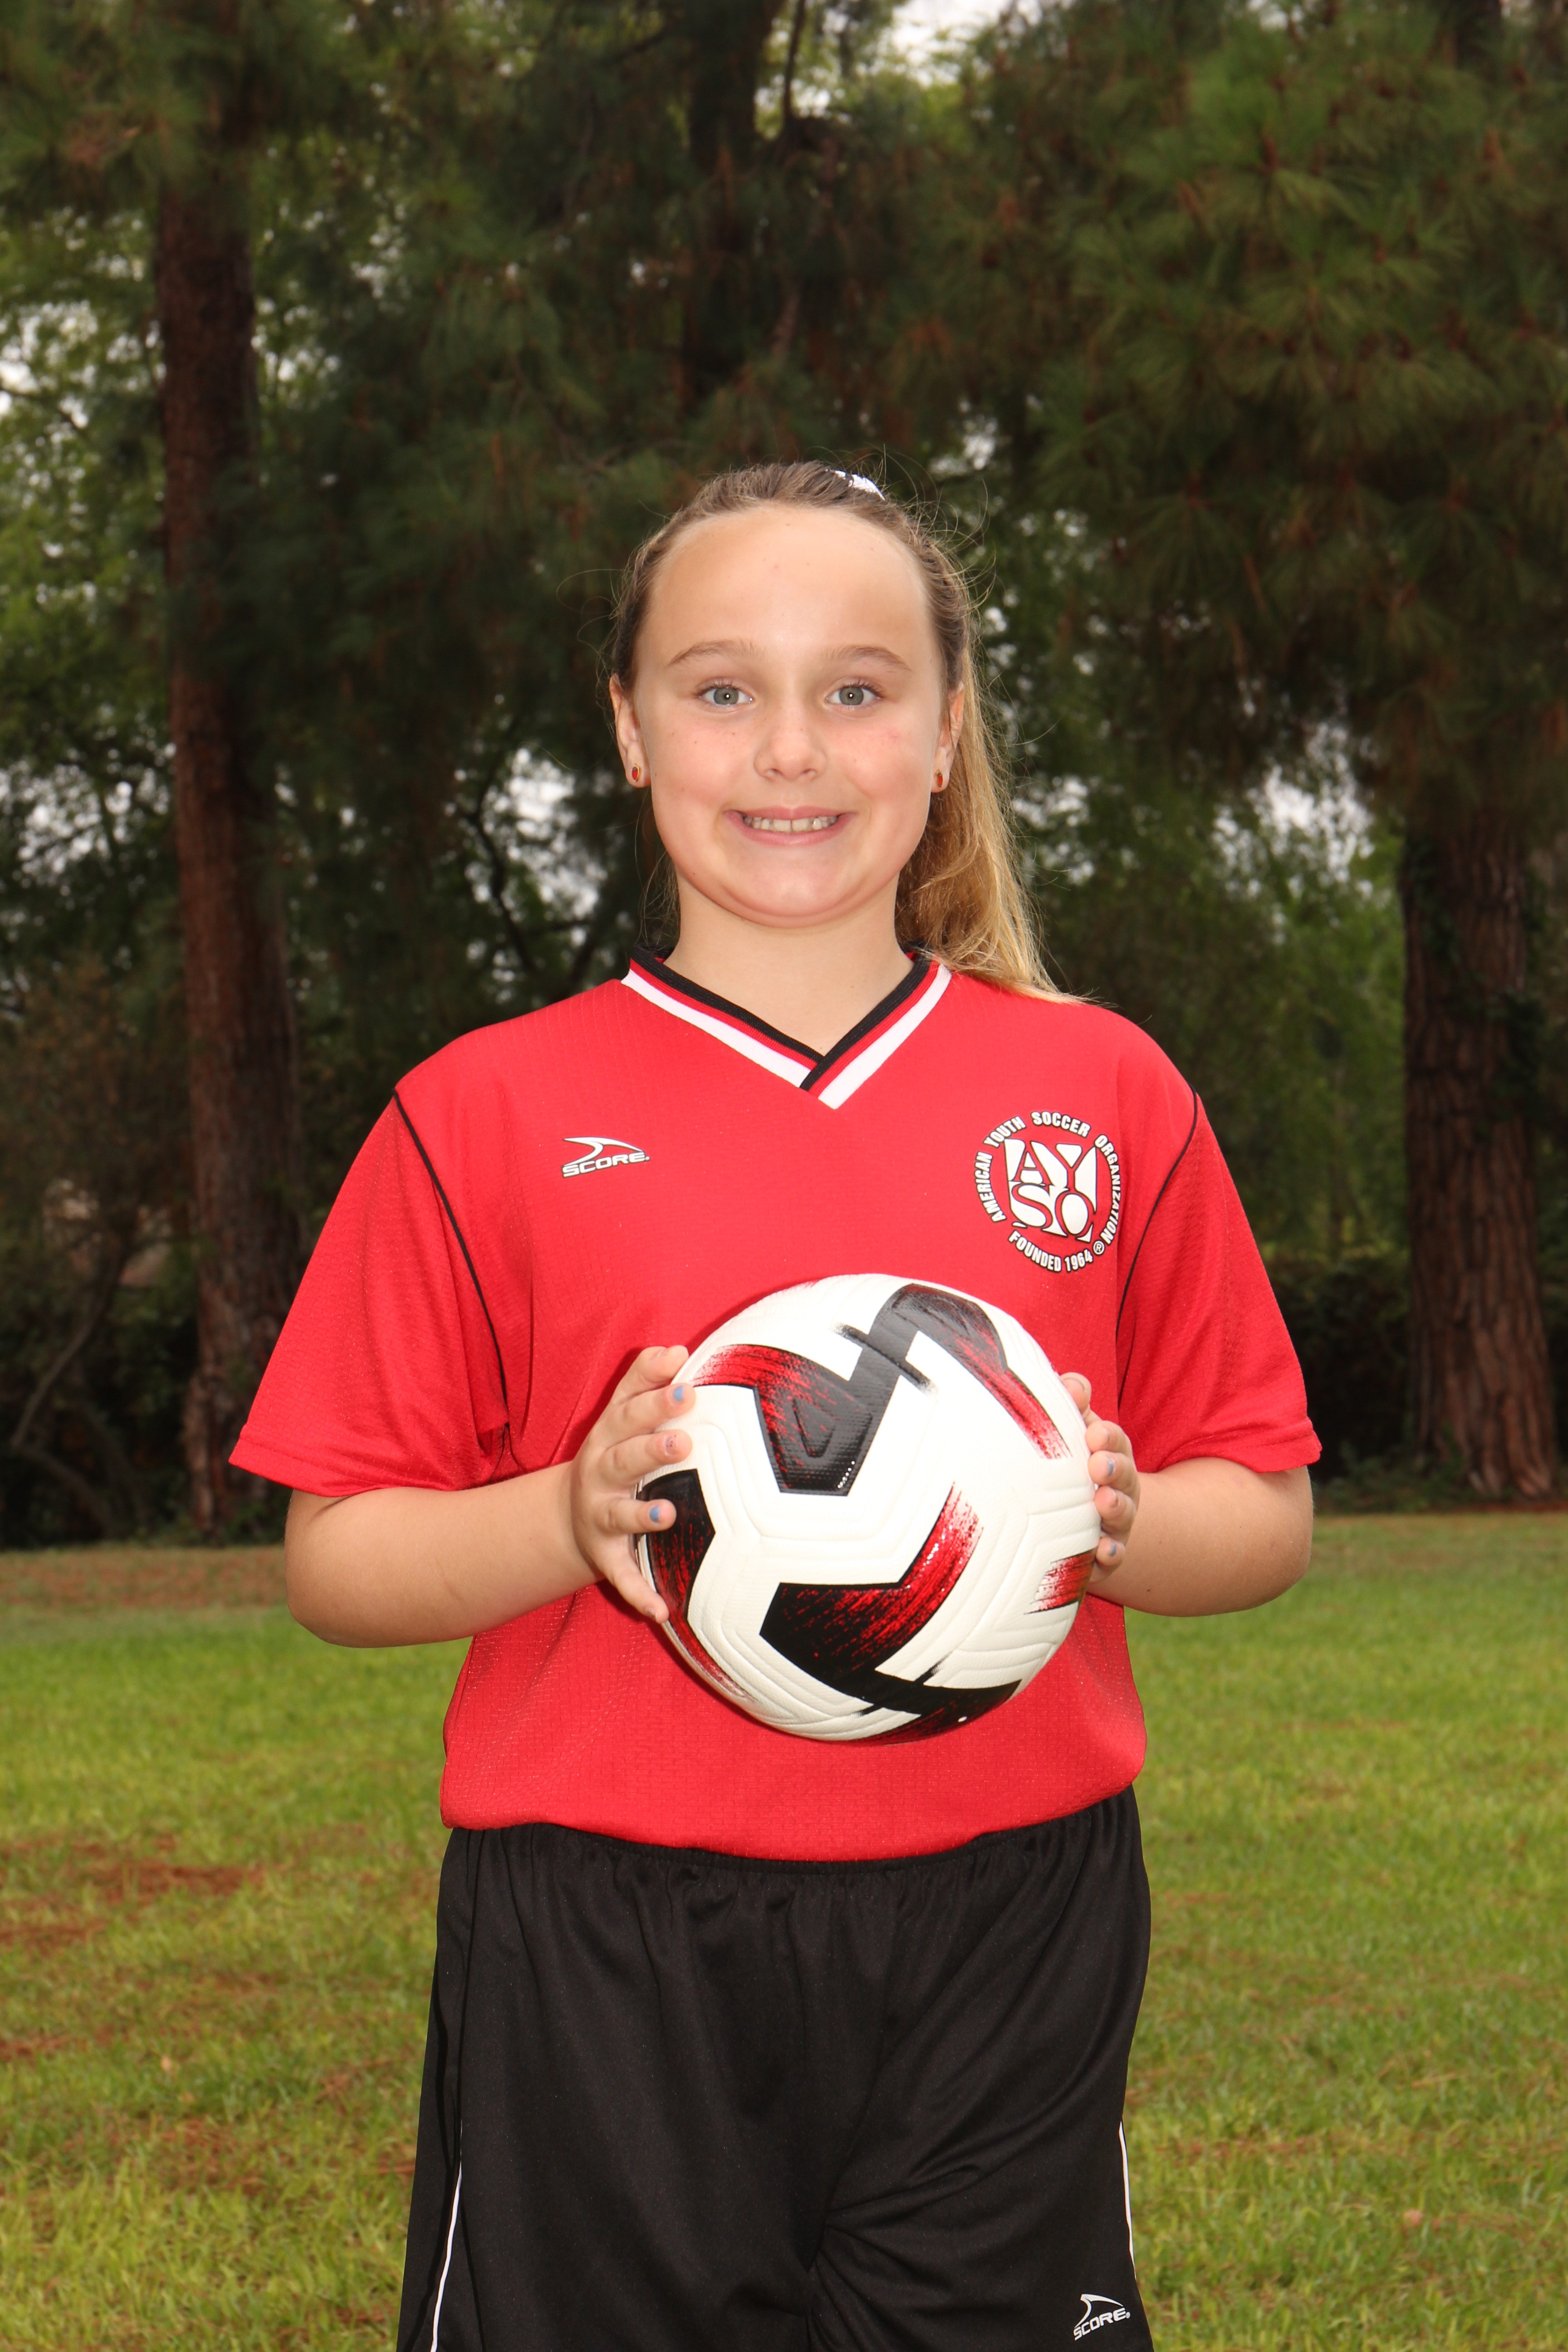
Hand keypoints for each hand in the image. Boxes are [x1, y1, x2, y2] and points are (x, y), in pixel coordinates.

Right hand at [565, 1345, 693, 1621]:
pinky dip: (638, 1593)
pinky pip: (621, 1577)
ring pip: (620, 1516)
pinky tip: (661, 1610)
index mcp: (608, 1438)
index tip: (686, 1381)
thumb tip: (676, 1348)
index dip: (654, 1396)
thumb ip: (643, 1379)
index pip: (629, 1411)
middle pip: (624, 1458)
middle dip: (652, 1449)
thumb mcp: (619, 1414)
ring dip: (643, 1516)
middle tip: (685, 1441)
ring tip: (668, 1515)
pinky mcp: (606, 1557)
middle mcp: (600, 1475)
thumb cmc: (614, 1453)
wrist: (570, 1514)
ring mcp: (601, 1517)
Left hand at [1059, 1373, 1139, 1582]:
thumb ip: (1074, 1404)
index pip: (1115, 1441)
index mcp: (1110, 1454)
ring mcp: (1115, 1522)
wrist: (1080, 1519)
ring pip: (1121, 1515)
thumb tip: (1073, 1384)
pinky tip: (1103, 1551)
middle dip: (1114, 1469)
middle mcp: (1119, 1487)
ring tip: (1103, 1502)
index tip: (1094, 1433)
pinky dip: (1109, 1554)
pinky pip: (1111, 1557)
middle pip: (1124, 1477)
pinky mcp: (1104, 1554)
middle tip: (1098, 1465)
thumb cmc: (1072, 1464)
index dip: (1108, 1437)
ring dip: (1115, 1508)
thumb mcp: (1074, 1430)